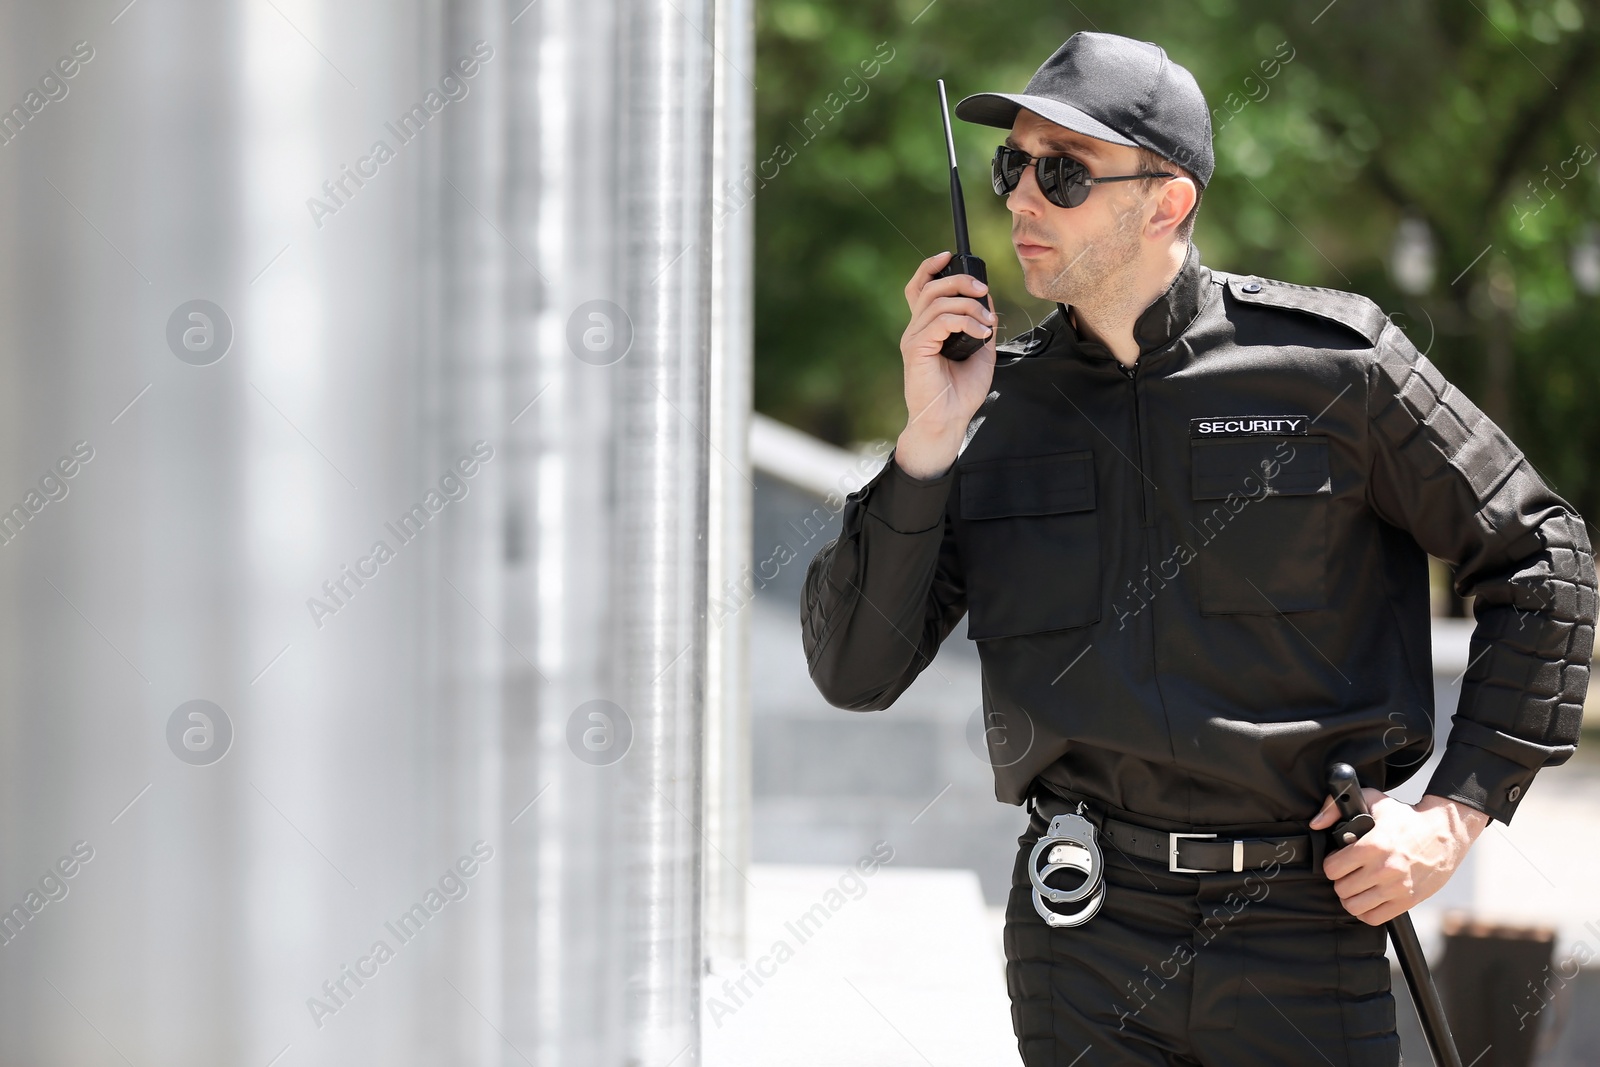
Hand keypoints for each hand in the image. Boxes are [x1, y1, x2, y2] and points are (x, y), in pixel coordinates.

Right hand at [895, 250, 997, 479]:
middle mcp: (916, 330)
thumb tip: (986, 298)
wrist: (948, 422)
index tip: (950, 255)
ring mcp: (914, 339)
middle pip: (930, 287)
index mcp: (927, 328)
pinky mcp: (916, 349)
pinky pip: (940, 320)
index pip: (920, 287)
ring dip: (969, 305)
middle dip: (960, 280)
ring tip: (987, 323)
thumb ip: (980, 323)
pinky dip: (966, 321)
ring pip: (937, 300)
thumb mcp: (979, 350)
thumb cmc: (960, 393)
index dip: (930, 267)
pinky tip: (980, 334)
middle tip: (983, 292)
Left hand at [1309, 790, 1488, 925]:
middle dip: (1340, 881)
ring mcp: (1397, 887)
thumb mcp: (1372, 800)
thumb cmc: (1406, 817)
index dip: (1331, 864)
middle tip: (1347, 874)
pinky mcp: (1409, 900)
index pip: (1332, 868)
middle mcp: (1385, 869)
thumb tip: (1316, 825)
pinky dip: (1366, 912)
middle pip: (1341, 889)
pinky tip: (1369, 899)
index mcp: (1374, 845)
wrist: (1445, 833)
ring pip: (1354, 907)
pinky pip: (1374, 918)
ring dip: (1351, 898)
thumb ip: (1336, 807)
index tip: (1338, 861)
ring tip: (1356, 887)